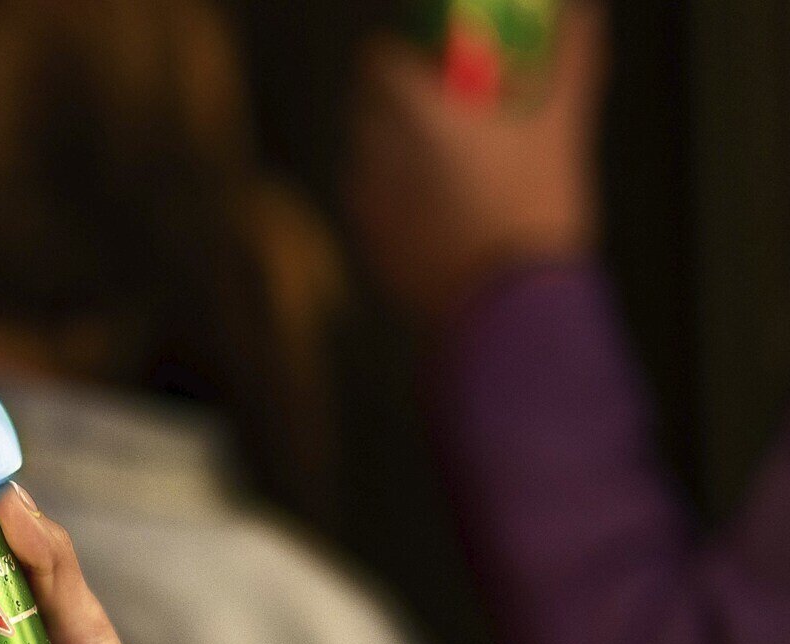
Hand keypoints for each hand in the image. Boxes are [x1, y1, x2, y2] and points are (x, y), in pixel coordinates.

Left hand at [346, 4, 605, 326]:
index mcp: (419, 116)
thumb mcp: (562, 132)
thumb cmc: (533, 218)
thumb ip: (571, 64)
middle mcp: (380, 153)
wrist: (507, 307)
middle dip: (399, 102)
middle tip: (446, 114)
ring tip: (445, 166)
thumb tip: (584, 16)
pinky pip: (369, 202)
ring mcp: (368, 201)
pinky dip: (392, 195)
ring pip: (365, 154)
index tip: (433, 66)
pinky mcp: (367, 241)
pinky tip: (434, 209)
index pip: (378, 61)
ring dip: (393, 149)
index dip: (404, 57)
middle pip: (368, 105)